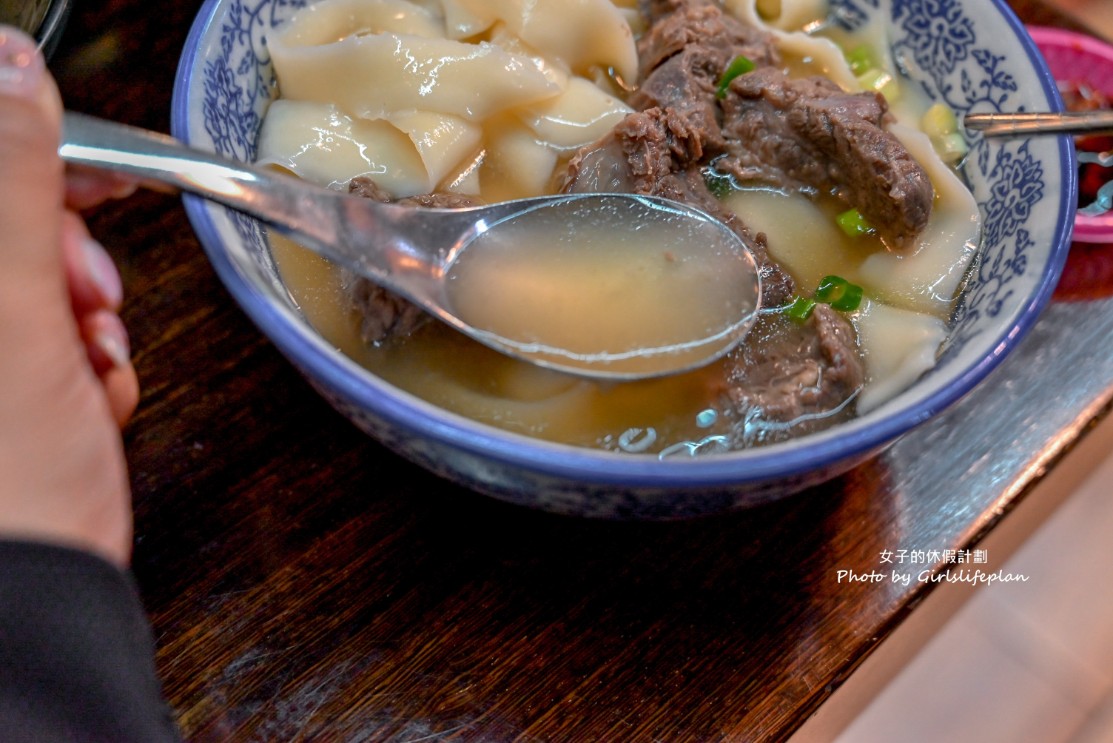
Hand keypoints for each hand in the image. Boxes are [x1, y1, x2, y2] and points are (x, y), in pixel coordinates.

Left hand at [0, 27, 138, 566]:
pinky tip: (91, 391)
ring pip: (30, 287)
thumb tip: (10, 74)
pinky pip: (47, 340)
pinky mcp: (0, 395)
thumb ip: (11, 184)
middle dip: (59, 253)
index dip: (23, 156)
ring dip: (82, 313)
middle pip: (1, 233)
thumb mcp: (11, 311)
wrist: (33, 592)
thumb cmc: (7, 480)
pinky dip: (85, 358)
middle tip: (89, 287)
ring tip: (93, 358)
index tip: (80, 160)